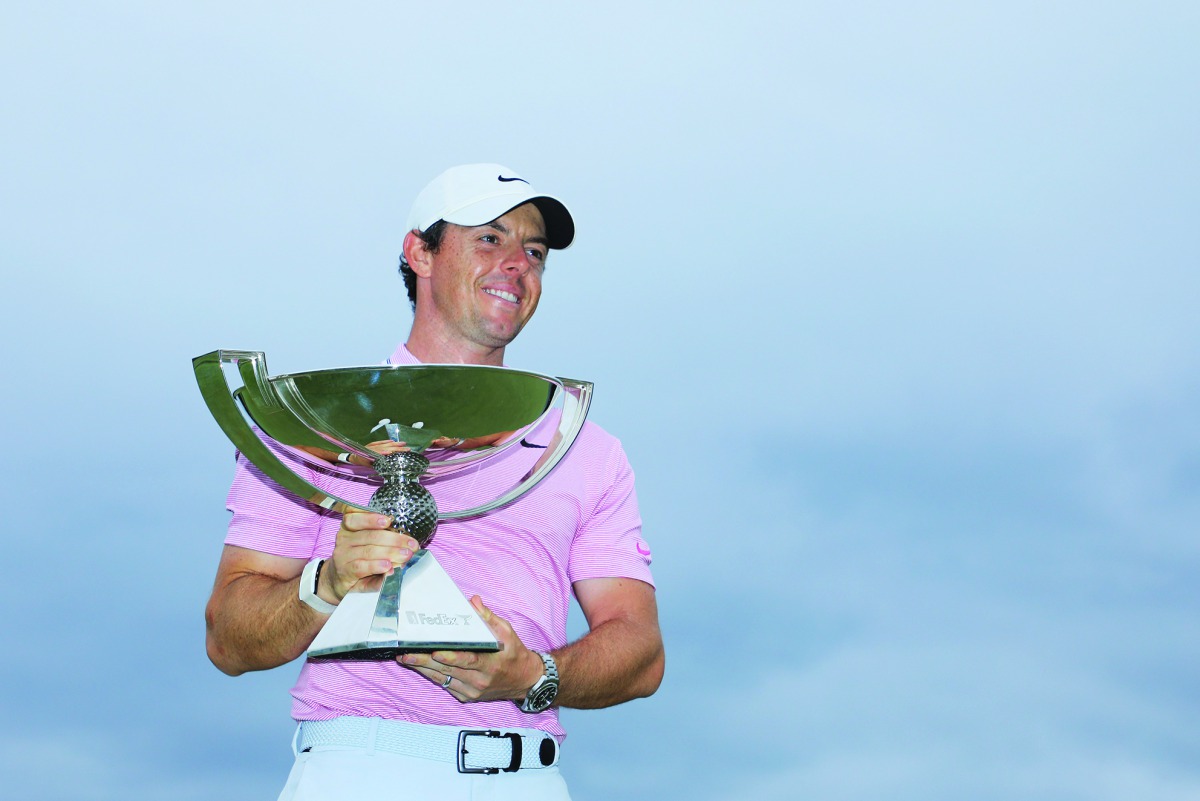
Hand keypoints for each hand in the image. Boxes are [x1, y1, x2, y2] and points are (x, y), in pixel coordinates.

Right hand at [318, 512, 419, 602]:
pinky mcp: (345, 572)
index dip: (371, 518)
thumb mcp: (365, 545)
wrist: (336, 580)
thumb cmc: (356, 558)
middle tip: (411, 545)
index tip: (389, 520)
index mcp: (349, 528)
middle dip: (394, 539)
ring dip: (390, 553)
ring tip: (405, 556)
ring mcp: (343, 556)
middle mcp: (343, 539)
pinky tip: (388, 567)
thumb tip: (403, 542)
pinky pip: (361, 567)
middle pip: (370, 536)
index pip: (355, 518)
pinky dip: (376, 566)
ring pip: (368, 551)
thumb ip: (381, 539)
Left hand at [347, 439, 409, 465]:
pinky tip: (393, 441)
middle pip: (387, 447)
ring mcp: (374, 445)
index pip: (381, 452)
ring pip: (386, 443)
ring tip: (404, 443)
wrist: (353, 455)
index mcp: (372, 453)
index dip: (386, 452)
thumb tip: (384, 468)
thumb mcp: (368, 465)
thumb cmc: (361, 461)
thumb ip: (375, 465)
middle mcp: (374, 448)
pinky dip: (387, 441)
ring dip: (395, 443)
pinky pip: (382, 441)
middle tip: (407, 448)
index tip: (392, 452)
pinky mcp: (373, 443)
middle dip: (397, 448)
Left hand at [398, 596, 544, 702]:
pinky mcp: (466, 696)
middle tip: (406, 654)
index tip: (435, 651)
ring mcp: (472, 691)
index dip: (451, 657)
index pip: (468, 660)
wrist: (524, 681)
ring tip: (406, 659)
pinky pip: (445, 685)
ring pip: (443, 679)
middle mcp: (480, 680)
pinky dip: (432, 675)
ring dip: (423, 669)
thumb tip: (472, 602)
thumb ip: (488, 617)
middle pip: (449, 670)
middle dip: (425, 661)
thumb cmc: (514, 653)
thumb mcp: (507, 631)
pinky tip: (419, 667)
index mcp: (491, 663)